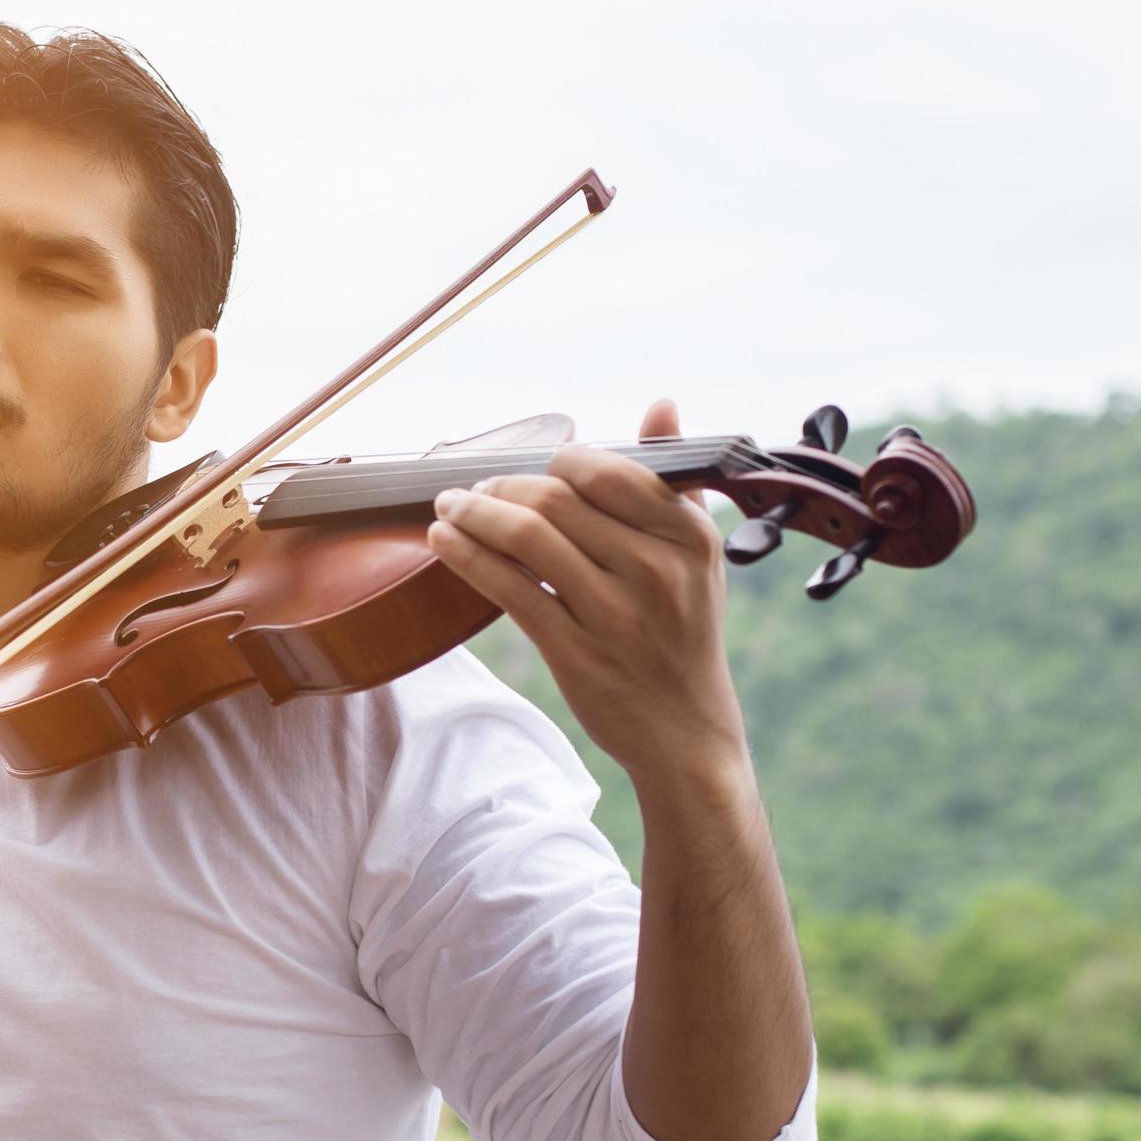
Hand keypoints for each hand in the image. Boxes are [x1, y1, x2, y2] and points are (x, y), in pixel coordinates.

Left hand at [421, 397, 750, 789]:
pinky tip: (442, 541)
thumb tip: (662, 405)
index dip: (559, 463)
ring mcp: (614, 613)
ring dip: (473, 514)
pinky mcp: (575, 652)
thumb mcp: (698, 557)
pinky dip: (467, 557)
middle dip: (501, 486)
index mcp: (689, 536)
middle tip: (472, 488)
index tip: (534, 471)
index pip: (610, 470)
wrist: (687, 734)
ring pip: (526, 538)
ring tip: (448, 508)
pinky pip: (509, 589)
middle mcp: (656, 569)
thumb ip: (676, 482)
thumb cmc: (682, 636)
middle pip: (556, 500)